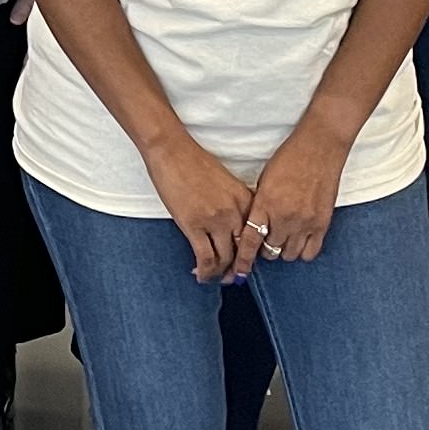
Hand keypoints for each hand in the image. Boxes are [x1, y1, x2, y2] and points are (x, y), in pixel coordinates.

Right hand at [140, 133, 259, 282]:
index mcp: (246, 200)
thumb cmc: (194, 162)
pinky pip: (206, 258)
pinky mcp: (195, 226)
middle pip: (243, 250)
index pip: (256, 235)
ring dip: (220, 273)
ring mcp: (216, 220)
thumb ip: (234, 203)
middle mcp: (236, 212)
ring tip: (214, 277)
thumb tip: (231, 228)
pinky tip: (200, 275)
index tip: (245, 262)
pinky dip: (205, 272)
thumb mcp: (226, 182)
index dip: (250, 253)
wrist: (172, 151)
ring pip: (225, 258)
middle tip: (232, 277)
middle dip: (238, 268)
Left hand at [240, 134, 342, 271]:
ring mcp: (305, 222)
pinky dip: (303, 250)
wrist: (319, 147)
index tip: (238, 272)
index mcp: (265, 204)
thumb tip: (255, 229)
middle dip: (266, 248)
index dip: (243, 260)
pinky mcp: (322, 224)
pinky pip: (310, 252)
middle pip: (269, 251)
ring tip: (285, 236)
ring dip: (284, 249)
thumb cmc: (289, 159)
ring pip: (289, 255)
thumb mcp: (265, 181)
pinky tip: (301, 239)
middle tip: (268, 238)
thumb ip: (259, 207)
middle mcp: (284, 217)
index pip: (249, 241)